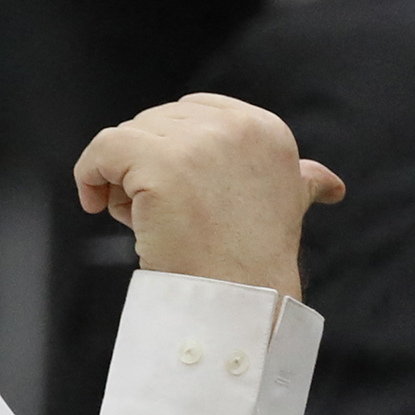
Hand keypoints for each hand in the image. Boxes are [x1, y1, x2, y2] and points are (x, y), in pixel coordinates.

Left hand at [77, 95, 342, 299]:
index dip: (170, 149)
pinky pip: (103, 148)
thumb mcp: (289, 207)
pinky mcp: (161, 164)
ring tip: (146, 220)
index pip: (190, 111)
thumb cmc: (253, 263)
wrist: (238, 303)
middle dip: (146, 167)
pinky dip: (88, 173)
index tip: (175, 194)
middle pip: (155, 123)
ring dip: (122, 180)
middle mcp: (236, 127)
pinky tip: (94, 202)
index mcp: (265, 129)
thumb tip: (326, 181)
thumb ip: (300, 179)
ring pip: (127, 139)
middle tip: (159, 215)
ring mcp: (199, 143)